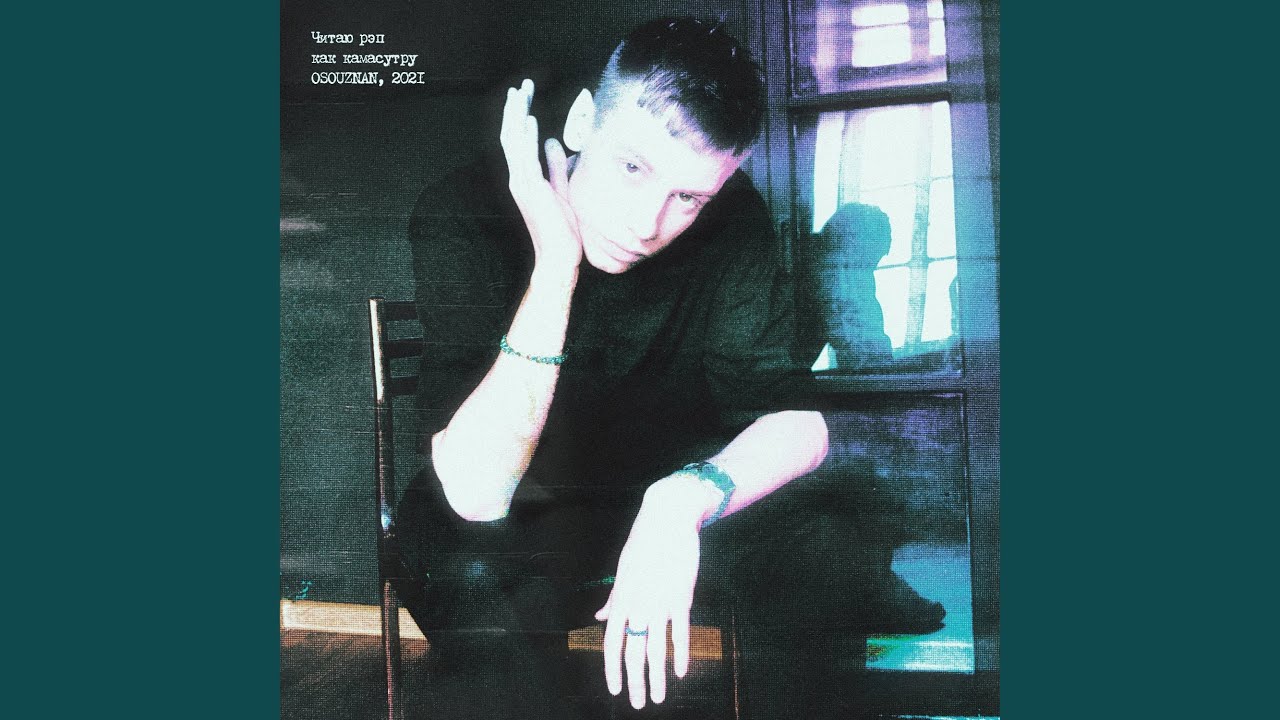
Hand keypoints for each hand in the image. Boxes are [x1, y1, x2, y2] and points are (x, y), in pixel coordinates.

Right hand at [500, 78, 581, 274]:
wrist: (559, 257)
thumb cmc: (562, 230)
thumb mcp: (561, 190)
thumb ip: (556, 167)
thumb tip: (552, 143)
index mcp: (525, 178)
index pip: (518, 141)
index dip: (520, 117)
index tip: (525, 97)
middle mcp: (518, 178)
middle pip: (511, 135)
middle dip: (516, 109)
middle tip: (521, 86)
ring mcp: (521, 183)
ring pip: (513, 141)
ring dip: (517, 115)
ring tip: (521, 93)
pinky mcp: (529, 189)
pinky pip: (524, 157)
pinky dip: (525, 137)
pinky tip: (529, 119)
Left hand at [594, 476, 720, 708]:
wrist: (668, 518)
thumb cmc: (644, 543)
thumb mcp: (623, 570)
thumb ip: (614, 599)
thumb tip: (601, 619)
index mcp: (621, 599)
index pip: (612, 643)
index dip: (613, 669)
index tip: (615, 690)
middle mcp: (637, 605)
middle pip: (634, 653)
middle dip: (635, 682)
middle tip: (638, 704)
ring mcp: (659, 602)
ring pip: (656, 649)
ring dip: (657, 678)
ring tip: (659, 698)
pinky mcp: (682, 597)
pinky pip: (680, 632)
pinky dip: (681, 654)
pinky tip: (681, 672)